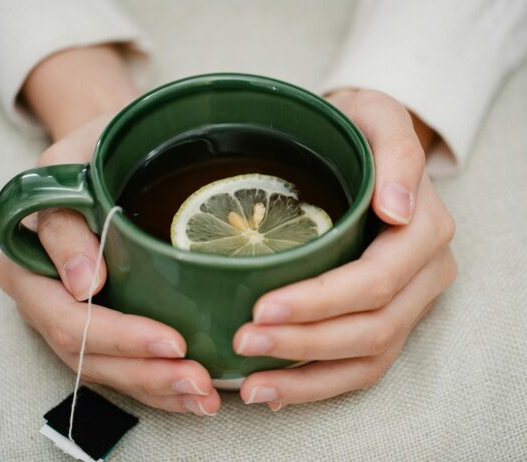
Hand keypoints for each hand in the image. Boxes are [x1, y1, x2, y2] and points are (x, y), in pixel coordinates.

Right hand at [0, 116, 219, 415]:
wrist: (109, 151)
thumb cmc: (94, 151)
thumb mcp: (72, 164)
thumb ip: (64, 219)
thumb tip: (81, 283)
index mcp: (32, 264)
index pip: (67, 318)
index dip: (119, 337)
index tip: (171, 342)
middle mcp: (50, 298)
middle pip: (90, 355)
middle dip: (147, 373)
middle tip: (198, 380)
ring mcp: (77, 314)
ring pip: (110, 369)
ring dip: (158, 387)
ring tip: (204, 394)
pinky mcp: (106, 321)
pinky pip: (126, 363)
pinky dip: (159, 382)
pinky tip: (192, 390)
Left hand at [233, 89, 455, 409]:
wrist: (365, 148)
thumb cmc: (360, 131)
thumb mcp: (377, 116)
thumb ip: (396, 152)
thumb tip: (399, 210)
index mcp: (424, 228)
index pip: (377, 279)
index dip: (322, 301)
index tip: (263, 308)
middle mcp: (424, 272)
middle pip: (372, 327)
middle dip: (305, 342)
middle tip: (245, 342)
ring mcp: (409, 301)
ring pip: (367, 356)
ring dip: (308, 376)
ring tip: (253, 384)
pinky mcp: (388, 318)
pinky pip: (361, 365)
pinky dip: (318, 383)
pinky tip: (275, 389)